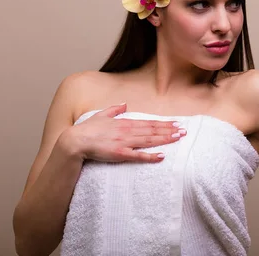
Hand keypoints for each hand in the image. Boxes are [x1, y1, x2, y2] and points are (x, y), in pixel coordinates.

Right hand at [59, 103, 185, 162]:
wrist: (74, 141)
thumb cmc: (86, 129)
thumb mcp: (101, 115)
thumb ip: (114, 109)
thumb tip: (124, 103)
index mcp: (124, 122)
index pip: (148, 122)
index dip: (163, 123)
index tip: (176, 123)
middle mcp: (127, 131)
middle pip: (152, 130)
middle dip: (169, 130)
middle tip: (184, 131)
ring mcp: (124, 142)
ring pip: (149, 140)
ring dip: (165, 139)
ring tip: (178, 138)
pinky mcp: (119, 153)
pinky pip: (138, 155)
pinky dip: (151, 156)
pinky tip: (162, 156)